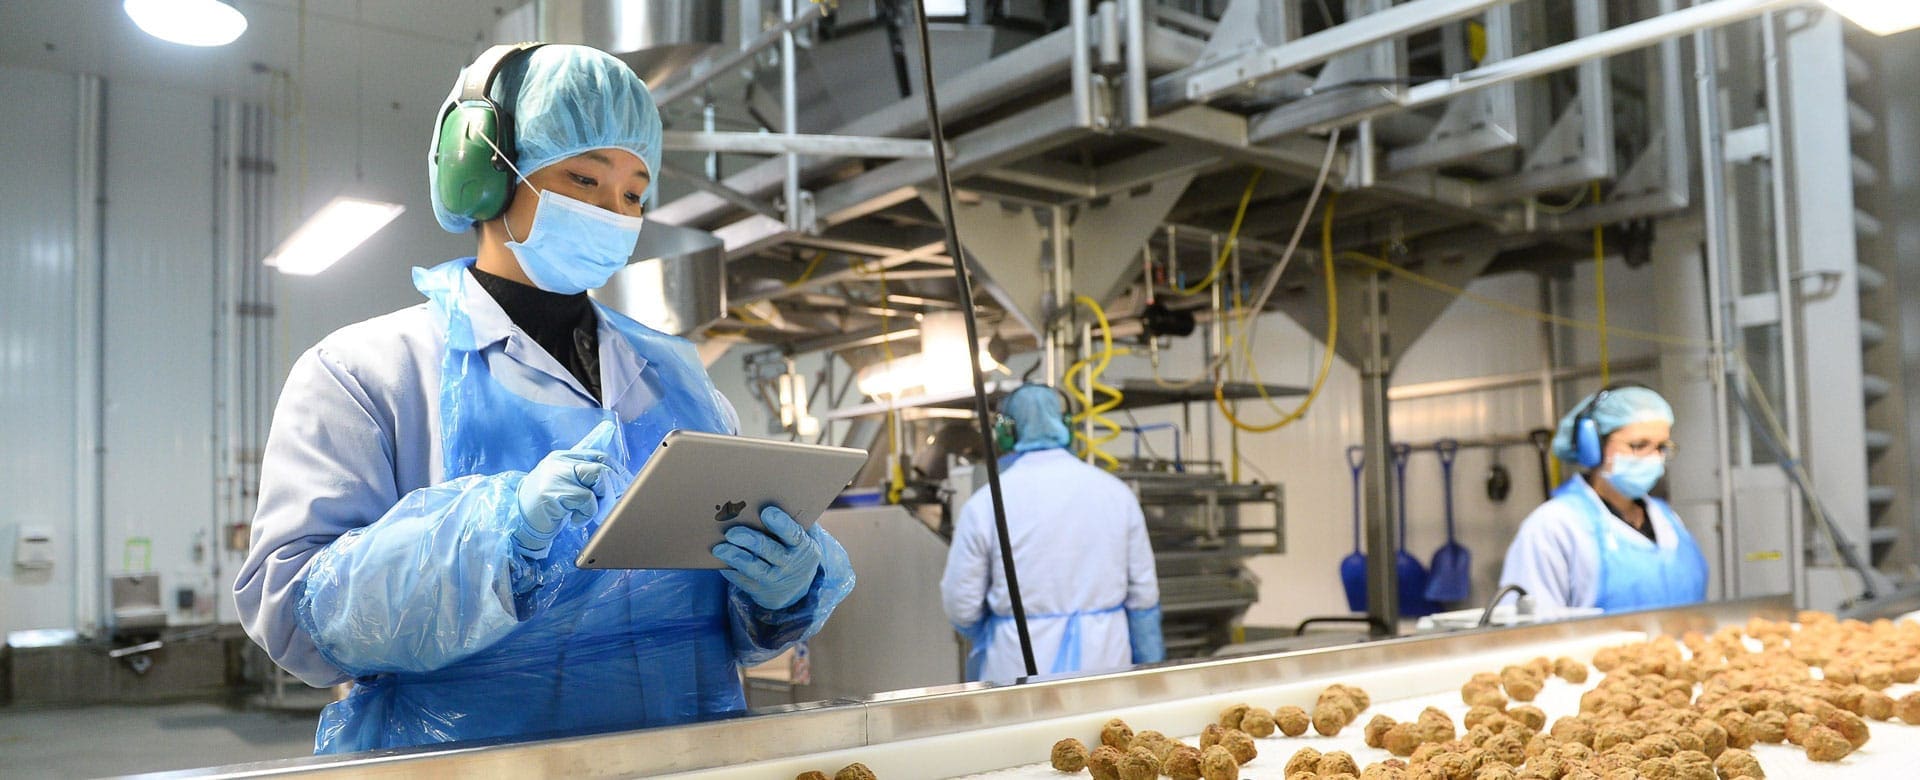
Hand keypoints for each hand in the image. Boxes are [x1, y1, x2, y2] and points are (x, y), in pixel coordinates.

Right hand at [514, 421, 617, 557]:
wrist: (518, 523)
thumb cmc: (546, 508)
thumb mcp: (566, 487)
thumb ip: (585, 478)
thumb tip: (619, 481)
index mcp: (564, 457)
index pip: (599, 456)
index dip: (617, 472)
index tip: (625, 487)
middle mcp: (560, 461)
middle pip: (601, 465)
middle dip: (615, 486)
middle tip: (614, 504)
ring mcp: (555, 474)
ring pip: (598, 476)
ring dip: (604, 498)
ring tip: (595, 513)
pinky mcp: (553, 492)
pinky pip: (586, 498)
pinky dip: (588, 512)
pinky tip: (577, 519)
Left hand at [712, 506, 820, 609]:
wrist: (795, 589)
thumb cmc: (794, 551)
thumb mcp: (805, 539)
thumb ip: (796, 522)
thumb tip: (780, 498)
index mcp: (803, 546)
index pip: (794, 534)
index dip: (781, 524)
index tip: (766, 512)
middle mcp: (789, 563)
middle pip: (769, 550)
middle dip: (750, 540)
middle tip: (732, 532)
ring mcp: (773, 578)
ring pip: (753, 567)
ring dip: (735, 557)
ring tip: (719, 548)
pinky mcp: (758, 588)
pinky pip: (742, 579)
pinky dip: (730, 570)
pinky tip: (719, 561)